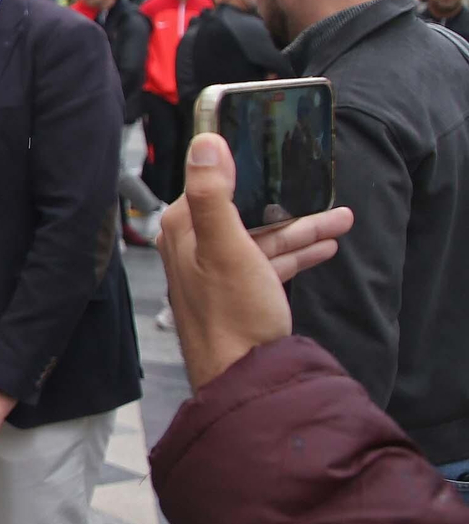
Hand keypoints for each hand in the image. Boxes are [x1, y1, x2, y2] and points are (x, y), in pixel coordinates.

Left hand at [158, 133, 352, 391]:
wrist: (244, 381)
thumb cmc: (231, 317)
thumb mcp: (225, 247)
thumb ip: (212, 194)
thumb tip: (205, 143)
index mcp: (183, 230)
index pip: (210, 183)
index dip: (243, 167)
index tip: (268, 148)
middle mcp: (194, 249)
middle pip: (243, 210)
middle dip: (285, 200)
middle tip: (321, 188)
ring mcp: (217, 272)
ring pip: (263, 237)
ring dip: (301, 227)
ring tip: (339, 220)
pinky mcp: (239, 293)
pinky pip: (270, 262)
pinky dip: (296, 252)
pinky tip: (324, 247)